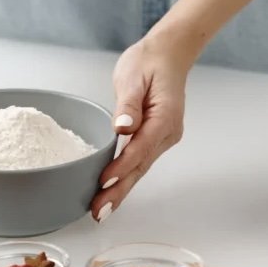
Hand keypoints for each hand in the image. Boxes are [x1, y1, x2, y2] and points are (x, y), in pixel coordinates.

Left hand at [90, 36, 189, 222]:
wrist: (168, 54)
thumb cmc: (150, 62)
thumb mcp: (133, 76)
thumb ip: (128, 104)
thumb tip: (123, 126)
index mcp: (164, 117)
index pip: (140, 148)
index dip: (121, 168)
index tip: (103, 183)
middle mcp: (167, 132)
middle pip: (140, 167)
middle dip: (119, 191)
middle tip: (99, 212)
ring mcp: (163, 137)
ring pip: (140, 169)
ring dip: (121, 190)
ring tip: (101, 210)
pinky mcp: (155, 138)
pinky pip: (139, 162)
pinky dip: (125, 177)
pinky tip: (112, 191)